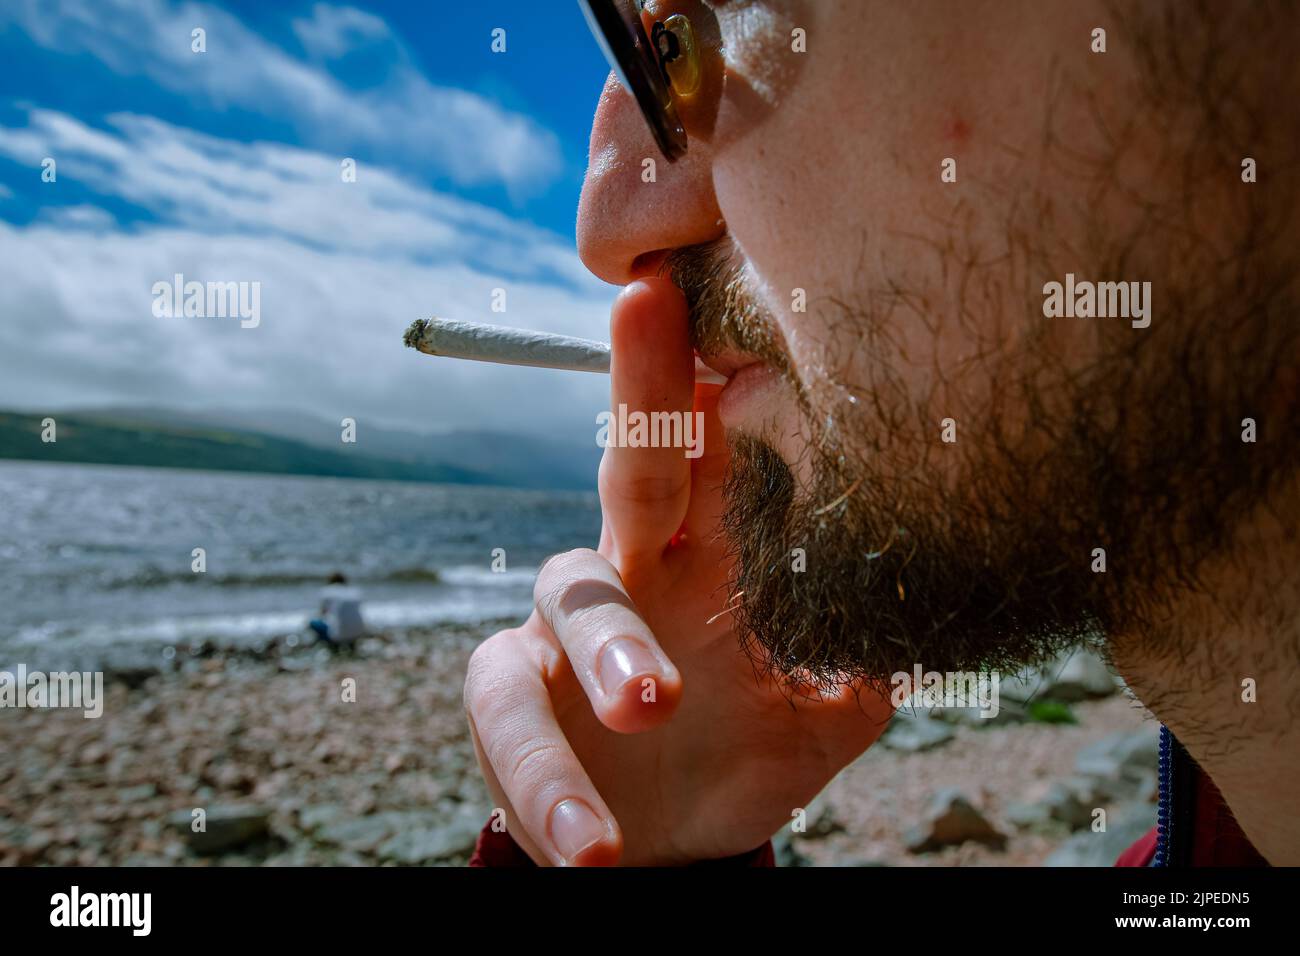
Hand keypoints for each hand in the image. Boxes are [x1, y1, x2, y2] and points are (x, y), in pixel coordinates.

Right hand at [463, 277, 892, 864]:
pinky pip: (509, 714)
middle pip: (636, 462)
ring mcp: (566, 626)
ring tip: (653, 706)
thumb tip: (944, 611)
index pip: (725, 456)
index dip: (734, 383)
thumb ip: (873, 661)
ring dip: (610, 646)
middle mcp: (641, 569)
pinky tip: (586, 844)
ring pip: (573, 593)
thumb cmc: (749, 753)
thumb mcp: (828, 713)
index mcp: (719, 560)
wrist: (674, 846)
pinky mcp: (510, 693)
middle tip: (644, 305)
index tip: (762, 305)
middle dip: (639, 381)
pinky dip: (545, 781)